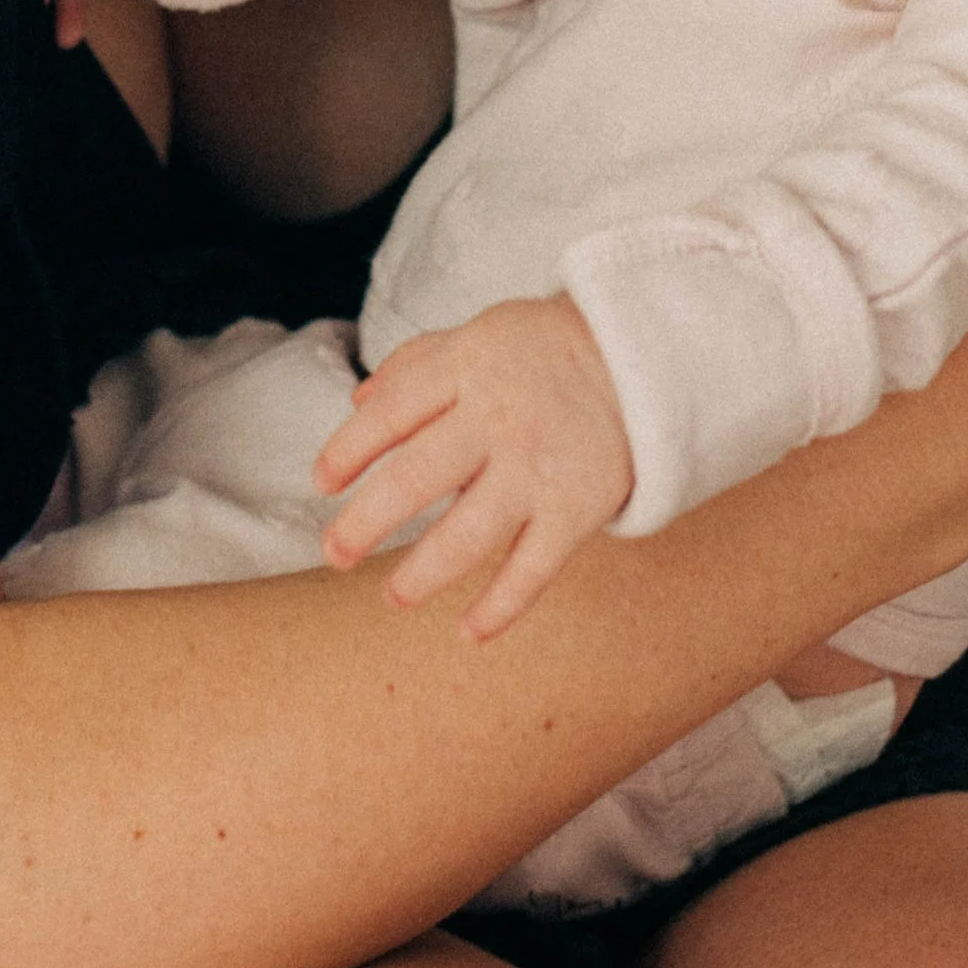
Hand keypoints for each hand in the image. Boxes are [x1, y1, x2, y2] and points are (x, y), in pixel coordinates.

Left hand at [312, 296, 633, 640]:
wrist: (644, 358)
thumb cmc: (544, 348)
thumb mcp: (478, 333)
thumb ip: (417, 364)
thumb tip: (357, 403)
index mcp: (467, 366)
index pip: (391, 413)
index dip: (349, 450)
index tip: (322, 483)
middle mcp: (497, 418)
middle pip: (416, 478)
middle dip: (365, 523)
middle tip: (334, 553)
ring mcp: (537, 468)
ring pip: (467, 534)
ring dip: (422, 573)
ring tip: (391, 596)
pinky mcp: (576, 508)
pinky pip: (531, 569)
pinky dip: (500, 608)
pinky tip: (468, 633)